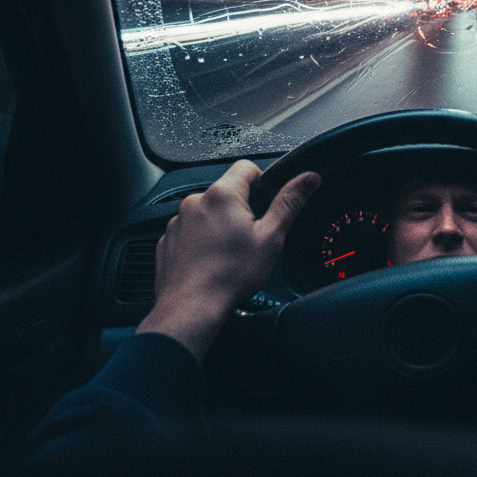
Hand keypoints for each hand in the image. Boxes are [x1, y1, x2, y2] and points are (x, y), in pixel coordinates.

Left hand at [137, 161, 319, 359]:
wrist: (191, 308)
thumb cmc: (230, 275)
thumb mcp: (271, 238)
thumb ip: (289, 203)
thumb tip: (308, 178)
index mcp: (223, 194)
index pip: (246, 167)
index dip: (261, 182)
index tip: (264, 205)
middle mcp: (195, 201)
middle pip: (226, 191)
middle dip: (240, 209)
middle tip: (250, 236)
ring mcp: (178, 221)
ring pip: (207, 212)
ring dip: (219, 224)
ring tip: (229, 253)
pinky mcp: (168, 240)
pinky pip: (190, 230)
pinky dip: (201, 240)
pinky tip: (211, 261)